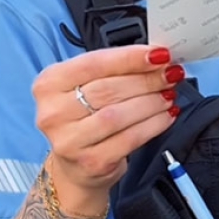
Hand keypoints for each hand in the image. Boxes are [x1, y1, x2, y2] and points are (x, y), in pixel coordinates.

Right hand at [32, 45, 180, 213]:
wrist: (73, 165)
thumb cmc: (81, 117)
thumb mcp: (83, 86)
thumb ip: (110, 69)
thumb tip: (152, 57)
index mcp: (48, 83)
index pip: (93, 63)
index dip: (129, 57)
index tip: (157, 54)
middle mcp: (53, 111)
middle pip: (107, 89)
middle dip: (145, 79)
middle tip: (169, 74)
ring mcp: (70, 139)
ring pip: (119, 114)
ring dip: (151, 102)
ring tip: (168, 94)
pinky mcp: (91, 162)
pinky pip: (130, 138)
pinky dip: (153, 125)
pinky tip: (165, 116)